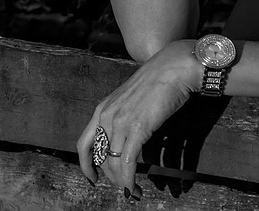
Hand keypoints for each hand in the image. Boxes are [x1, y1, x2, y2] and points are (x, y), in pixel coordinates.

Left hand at [76, 40, 197, 197]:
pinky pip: (127, 162)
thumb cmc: (157, 81)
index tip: (93, 178)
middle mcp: (106, 116)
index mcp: (102, 109)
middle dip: (111, 177)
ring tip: (132, 191)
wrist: (173, 68)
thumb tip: (125, 137)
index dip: (86, 166)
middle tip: (123, 187)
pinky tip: (134, 186)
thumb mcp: (130, 98)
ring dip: (121, 182)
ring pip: (113, 163)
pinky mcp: (137, 128)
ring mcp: (120, 122)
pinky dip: (129, 179)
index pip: (84, 145)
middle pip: (100, 158)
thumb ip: (122, 115)